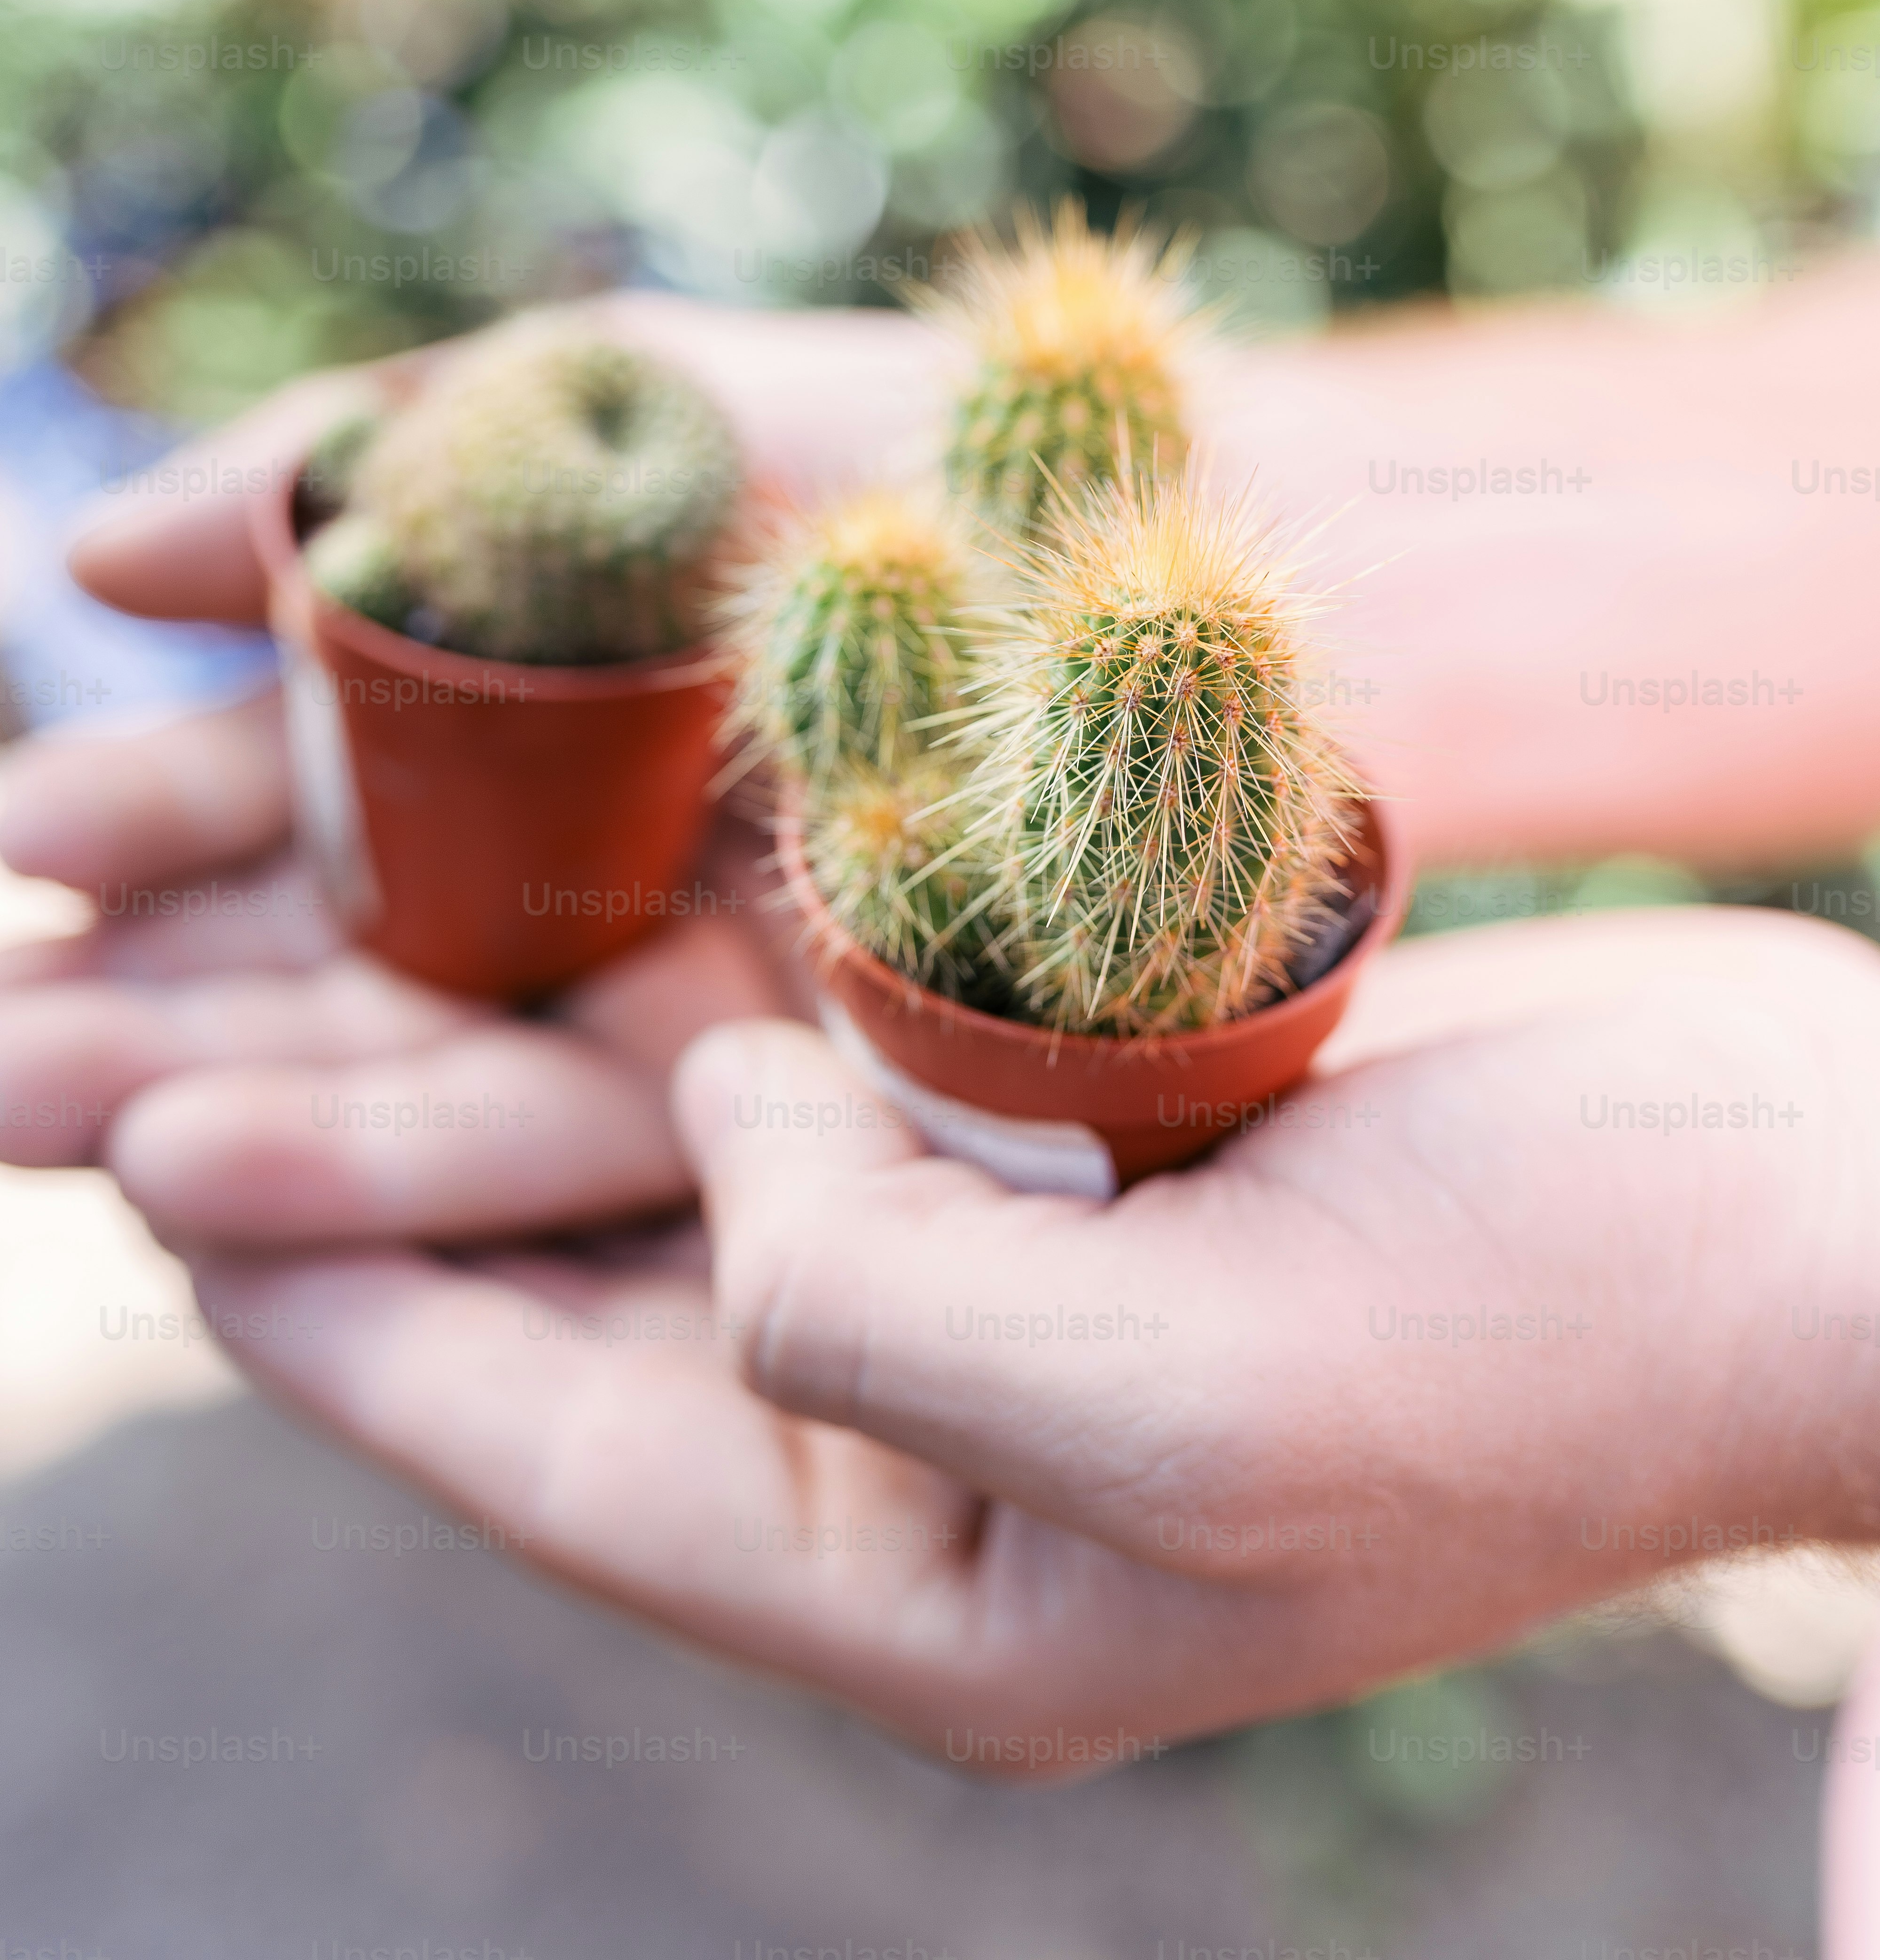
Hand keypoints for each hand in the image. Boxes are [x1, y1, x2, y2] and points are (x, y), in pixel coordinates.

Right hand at [0, 297, 935, 1183]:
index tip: (26, 857)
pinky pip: (603, 1158)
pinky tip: (247, 1227)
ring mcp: (723, 987)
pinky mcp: (821, 1101)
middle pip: (365, 957)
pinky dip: (429, 1192)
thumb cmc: (982, 447)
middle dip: (173, 1002)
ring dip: (255, 1113)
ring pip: (450, 1077)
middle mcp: (636, 860)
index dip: (179, 819)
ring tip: (66, 1137)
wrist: (1255, 564)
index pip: (333, 782)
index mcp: (587, 699)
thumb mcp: (662, 399)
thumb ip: (393, 451)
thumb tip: (96, 560)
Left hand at [109, 902, 1879, 1773]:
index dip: (352, 1332)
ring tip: (343, 956)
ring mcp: (1023, 1295)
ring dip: (537, 1074)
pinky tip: (604, 901)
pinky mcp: (1087, 1157)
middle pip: (593, 1322)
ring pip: (701, 1184)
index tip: (168, 1196)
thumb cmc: (1542, 1338)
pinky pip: (841, 1081)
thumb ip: (866, 1326)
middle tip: (168, 1072)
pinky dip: (723, 1001)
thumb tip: (719, 1154)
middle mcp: (956, 1452)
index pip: (566, 1463)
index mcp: (951, 1589)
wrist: (1787, 1205)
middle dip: (393, 1193)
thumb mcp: (1179, 1413)